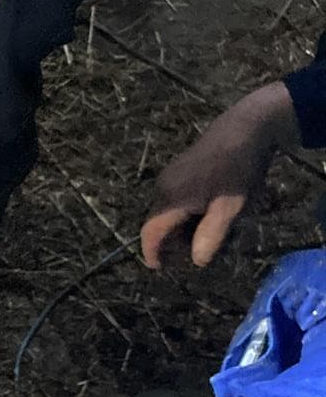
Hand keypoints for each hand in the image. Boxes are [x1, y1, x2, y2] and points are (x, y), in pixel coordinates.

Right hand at [141, 80, 298, 269]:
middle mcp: (162, 187)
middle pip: (158, 223)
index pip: (151, 232)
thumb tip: (197, 262)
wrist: (245, 127)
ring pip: (166, 212)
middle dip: (173, 241)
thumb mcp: (231, 207)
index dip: (152, 253)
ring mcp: (169, 176)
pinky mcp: (178, 169)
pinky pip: (174, 199)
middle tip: (200, 248)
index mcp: (170, 199)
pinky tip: (208, 209)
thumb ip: (212, 235)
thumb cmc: (239, 170)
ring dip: (182, 226)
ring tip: (210, 229)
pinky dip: (185, 212)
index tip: (159, 268)